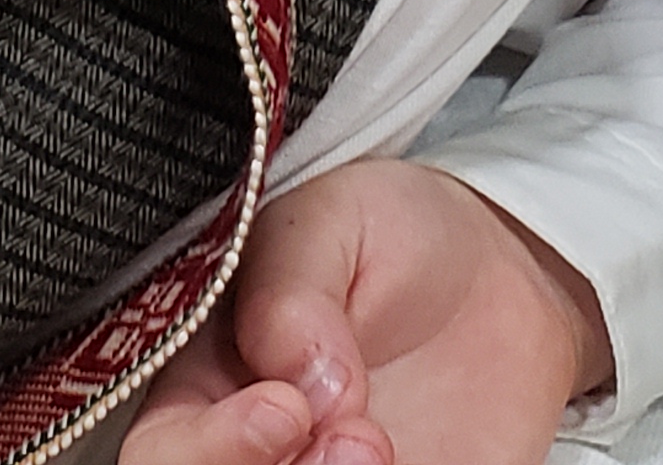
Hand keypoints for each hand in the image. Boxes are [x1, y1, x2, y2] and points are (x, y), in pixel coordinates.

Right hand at [125, 161, 607, 464]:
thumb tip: (296, 382)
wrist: (499, 277)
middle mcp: (259, 453)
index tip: (286, 410)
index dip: (210, 449)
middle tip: (357, 440)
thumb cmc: (393, 239)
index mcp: (209, 383)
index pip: (163, 451)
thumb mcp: (332, 221)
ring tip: (383, 444)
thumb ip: (292, 290)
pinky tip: (424, 457)